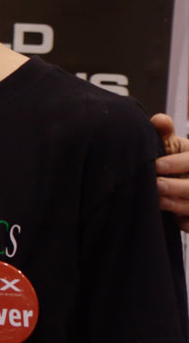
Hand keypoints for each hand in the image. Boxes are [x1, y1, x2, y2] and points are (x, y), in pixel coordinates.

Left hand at [152, 113, 188, 231]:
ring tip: (159, 201)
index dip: (176, 163)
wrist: (177, 179)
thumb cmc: (172, 160)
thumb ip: (163, 133)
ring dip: (178, 204)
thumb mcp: (169, 145)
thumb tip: (160, 120)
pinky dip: (185, 222)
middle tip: (156, 185)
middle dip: (176, 186)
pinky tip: (174, 219)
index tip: (156, 165)